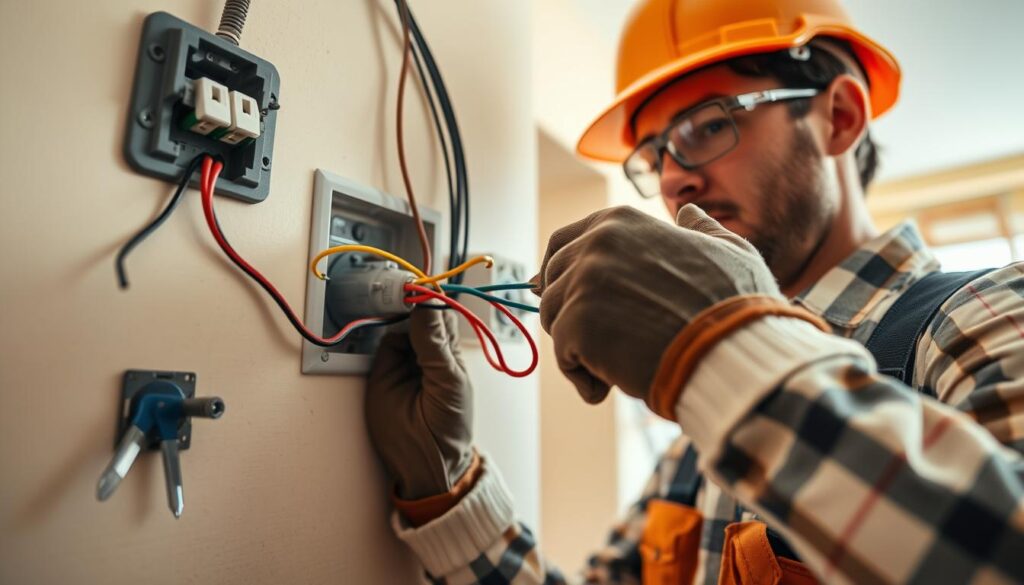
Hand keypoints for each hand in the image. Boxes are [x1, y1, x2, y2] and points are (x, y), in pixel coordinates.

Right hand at [366, 308, 473, 499]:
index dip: (433, 299)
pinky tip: (381, 319)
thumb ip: (435, 344)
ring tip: (392, 300)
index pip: (441, 315)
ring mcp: (403, 361)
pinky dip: (380, 328)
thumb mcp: (447, 383)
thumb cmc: (448, 429)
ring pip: (398, 324)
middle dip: (412, 299)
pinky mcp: (381, 371)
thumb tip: (429, 304)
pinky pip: (381, 342)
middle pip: (419, 315)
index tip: (421, 286)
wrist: (422, 466)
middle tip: (404, 289)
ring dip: (395, 310)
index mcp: (450, 354)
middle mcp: (427, 353)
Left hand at [533, 204, 780, 402]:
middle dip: (568, 315)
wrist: (735, 350)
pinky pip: (561, 354)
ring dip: (577, 348)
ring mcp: (583, 282)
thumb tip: (688, 211)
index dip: (558, 276)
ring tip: (615, 367)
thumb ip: (700, 229)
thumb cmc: (738, 308)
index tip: (567, 301)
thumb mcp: (728, 249)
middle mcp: (596, 244)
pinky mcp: (576, 323)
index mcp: (620, 222)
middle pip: (551, 283)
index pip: (562, 245)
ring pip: (553, 319)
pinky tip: (610, 386)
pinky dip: (581, 377)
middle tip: (602, 343)